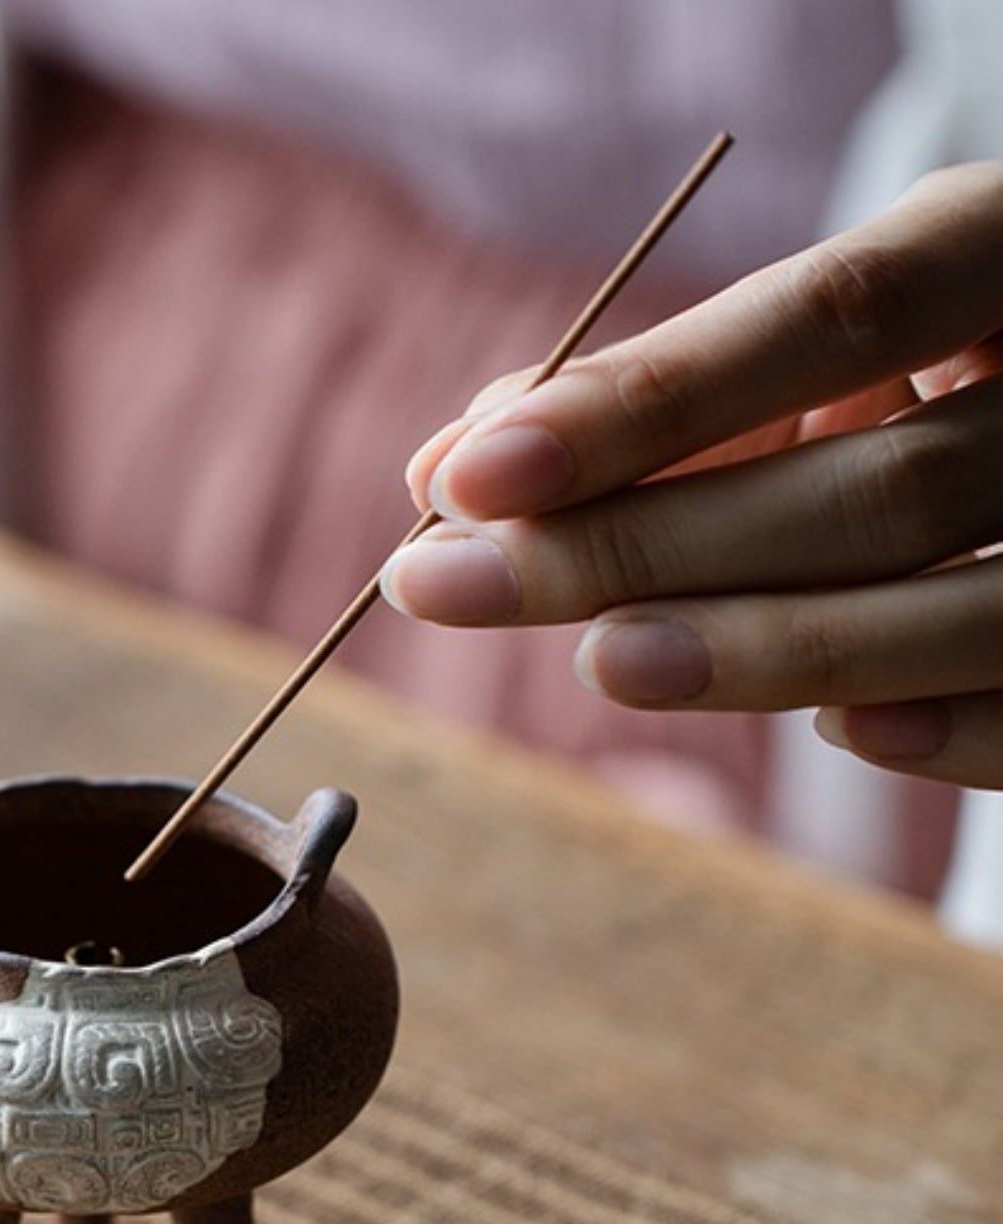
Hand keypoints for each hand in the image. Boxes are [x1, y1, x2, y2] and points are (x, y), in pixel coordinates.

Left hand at [379, 163, 1002, 785]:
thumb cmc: (929, 371)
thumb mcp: (822, 350)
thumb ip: (666, 402)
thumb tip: (448, 473)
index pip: (834, 316)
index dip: (648, 402)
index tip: (468, 477)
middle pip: (880, 485)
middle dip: (644, 547)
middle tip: (451, 584)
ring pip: (964, 607)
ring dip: (765, 646)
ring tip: (597, 662)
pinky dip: (947, 731)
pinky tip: (832, 731)